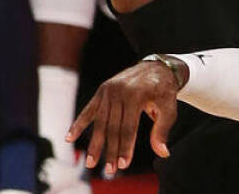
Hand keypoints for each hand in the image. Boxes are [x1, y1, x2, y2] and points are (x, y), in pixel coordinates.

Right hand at [67, 58, 182, 175]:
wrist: (156, 67)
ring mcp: (108, 90)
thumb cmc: (164, 91)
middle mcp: (119, 91)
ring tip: (91, 163)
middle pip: (112, 127)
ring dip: (95, 143)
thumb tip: (162, 153)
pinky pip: (89, 109)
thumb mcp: (169, 108)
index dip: (125, 147)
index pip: (128, 127)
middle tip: (109, 170)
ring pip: (100, 122)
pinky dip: (79, 124)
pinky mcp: (102, 90)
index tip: (123, 164)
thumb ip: (163, 130)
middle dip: (111, 150)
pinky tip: (69, 138)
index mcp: (136, 95)